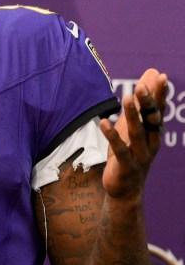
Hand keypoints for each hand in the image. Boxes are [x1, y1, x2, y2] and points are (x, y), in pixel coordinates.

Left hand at [99, 68, 167, 199]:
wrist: (125, 189)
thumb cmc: (130, 153)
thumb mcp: (135, 128)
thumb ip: (141, 104)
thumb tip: (152, 75)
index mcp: (154, 133)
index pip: (158, 110)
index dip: (159, 95)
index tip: (161, 77)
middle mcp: (151, 143)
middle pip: (151, 120)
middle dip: (147, 103)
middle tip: (141, 85)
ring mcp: (140, 156)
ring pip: (137, 133)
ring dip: (132, 115)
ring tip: (126, 97)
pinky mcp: (126, 166)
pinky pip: (119, 149)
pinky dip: (112, 136)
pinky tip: (104, 122)